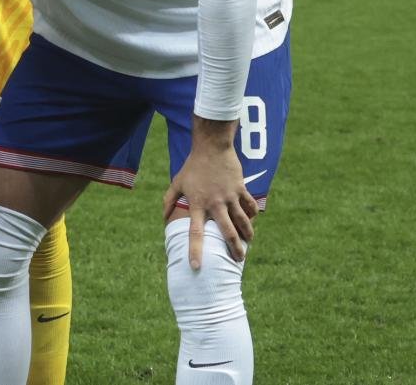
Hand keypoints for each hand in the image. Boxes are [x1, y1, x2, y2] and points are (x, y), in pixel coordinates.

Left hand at [164, 133, 256, 267]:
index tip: (196, 266)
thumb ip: (169, 201)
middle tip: (238, 260)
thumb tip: (163, 217)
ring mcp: (230, 197)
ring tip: (249, 243)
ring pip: (243, 222)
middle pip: (227, 232)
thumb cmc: (192, 167)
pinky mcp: (241, 189)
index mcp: (197, 204)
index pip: (195, 233)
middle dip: (234, 248)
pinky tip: (251, 221)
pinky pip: (250, 207)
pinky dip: (252, 215)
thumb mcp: (177, 183)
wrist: (212, 148)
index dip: (195, 250)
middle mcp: (215, 203)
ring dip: (248, 234)